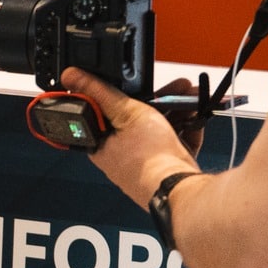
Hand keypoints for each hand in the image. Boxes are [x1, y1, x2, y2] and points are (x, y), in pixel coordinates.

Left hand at [59, 68, 201, 206]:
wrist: (182, 190)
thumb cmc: (150, 159)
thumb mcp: (125, 113)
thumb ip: (101, 92)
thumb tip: (71, 76)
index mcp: (100, 144)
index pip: (105, 112)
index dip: (122, 94)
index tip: (136, 83)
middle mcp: (120, 156)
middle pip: (137, 118)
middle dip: (160, 99)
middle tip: (174, 88)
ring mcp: (145, 164)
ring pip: (160, 129)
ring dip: (178, 110)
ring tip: (191, 96)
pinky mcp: (167, 169)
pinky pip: (176, 143)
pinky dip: (187, 129)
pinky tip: (196, 117)